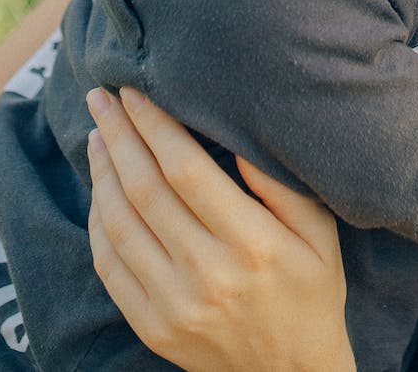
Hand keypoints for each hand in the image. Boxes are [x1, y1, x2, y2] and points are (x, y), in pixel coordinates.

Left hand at [86, 87, 355, 371]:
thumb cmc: (311, 293)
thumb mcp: (320, 234)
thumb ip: (281, 184)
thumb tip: (239, 134)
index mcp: (253, 244)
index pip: (187, 170)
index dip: (155, 126)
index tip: (135, 93)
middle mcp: (208, 273)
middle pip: (145, 190)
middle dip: (118, 136)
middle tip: (101, 98)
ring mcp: (173, 304)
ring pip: (119, 224)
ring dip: (101, 173)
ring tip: (97, 136)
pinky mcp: (151, 326)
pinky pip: (109, 266)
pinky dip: (97, 222)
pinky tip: (100, 191)